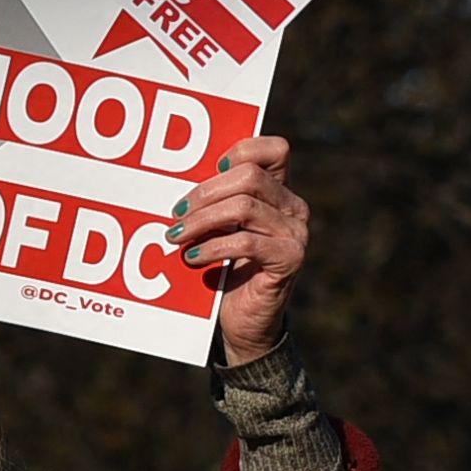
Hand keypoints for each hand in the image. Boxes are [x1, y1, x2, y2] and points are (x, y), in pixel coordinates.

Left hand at [171, 136, 314, 363]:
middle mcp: (294, 208)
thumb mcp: (220, 228)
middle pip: (249, 176)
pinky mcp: (290, 259)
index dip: (243, 149)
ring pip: (244, 206)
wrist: (245, 320)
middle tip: (176, 214)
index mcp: (279, 192)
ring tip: (175, 236)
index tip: (212, 168)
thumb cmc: (226, 269)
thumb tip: (180, 180)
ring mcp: (296, 233)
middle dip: (204, 193)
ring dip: (200, 221)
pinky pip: (246, 241)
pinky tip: (191, 258)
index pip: (275, 150)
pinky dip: (211, 248)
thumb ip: (215, 202)